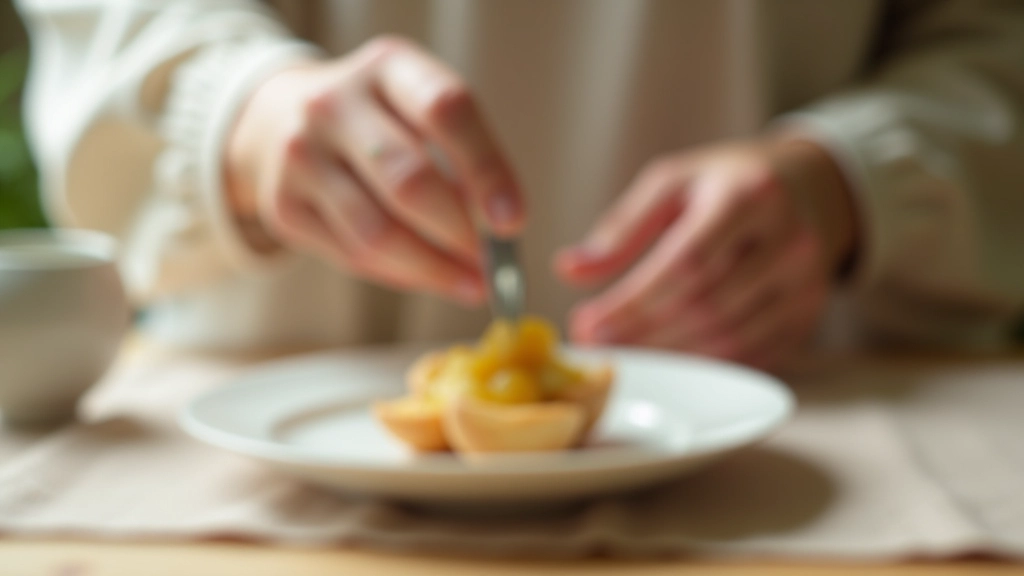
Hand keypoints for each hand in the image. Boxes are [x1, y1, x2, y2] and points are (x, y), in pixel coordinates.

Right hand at [224, 36, 524, 303]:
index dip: (486, 170)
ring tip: (471, 285)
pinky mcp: (283, 205)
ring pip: (377, 232)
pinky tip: (428, 277)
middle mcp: (334, 103)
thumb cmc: (381, 122)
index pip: (446, 110)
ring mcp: (300, 155)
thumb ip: (461, 157)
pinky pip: (352, 256)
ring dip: (434, 269)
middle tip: (493, 266)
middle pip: (408, 179)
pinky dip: (400, 275)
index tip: (514, 222)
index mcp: (386, 66)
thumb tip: (501, 234)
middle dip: (459, 233)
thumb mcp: (420, 110)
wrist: (282, 120)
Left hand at [555, 135, 856, 369]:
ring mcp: (806, 282)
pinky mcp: (808, 315)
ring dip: (666, 354)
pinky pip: (749, 353)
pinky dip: (700, 362)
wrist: (812, 187)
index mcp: (750, 195)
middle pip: (706, 306)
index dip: (633, 301)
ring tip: (621, 350)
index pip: (687, 262)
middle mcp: (789, 240)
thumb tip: (569, 270)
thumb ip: (622, 227)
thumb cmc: (728, 182)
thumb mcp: (674, 181)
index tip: (586, 322)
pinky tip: (665, 357)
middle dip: (641, 332)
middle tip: (594, 342)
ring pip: (727, 338)